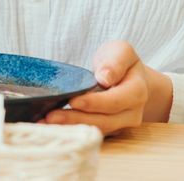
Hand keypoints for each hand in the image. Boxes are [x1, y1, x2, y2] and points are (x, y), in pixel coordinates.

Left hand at [42, 41, 172, 132]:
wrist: (129, 77)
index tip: (73, 101)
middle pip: (103, 120)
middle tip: (50, 116)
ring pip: (95, 130)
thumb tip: (105, 78)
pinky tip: (52, 126)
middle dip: (76, 119)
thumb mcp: (121, 51)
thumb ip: (115, 61)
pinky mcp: (108, 131)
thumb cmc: (121, 62)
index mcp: (137, 92)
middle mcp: (131, 113)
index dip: (94, 103)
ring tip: (45, 122)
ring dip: (70, 127)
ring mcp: (120, 125)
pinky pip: (90, 132)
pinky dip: (71, 129)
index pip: (115, 101)